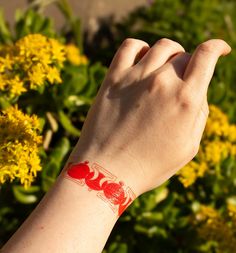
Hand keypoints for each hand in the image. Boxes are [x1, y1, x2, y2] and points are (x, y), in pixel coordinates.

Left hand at [70, 38, 230, 195]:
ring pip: (161, 47)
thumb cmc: (149, 165)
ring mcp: (135, 78)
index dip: (217, 47)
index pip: (206, 56)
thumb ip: (198, 114)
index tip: (220, 49)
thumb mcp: (188, 147)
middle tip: (184, 78)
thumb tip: (197, 90)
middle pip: (184, 55)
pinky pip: (130, 47)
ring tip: (166, 67)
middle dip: (190, 63)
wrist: (107, 171)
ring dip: (170, 53)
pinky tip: (143, 59)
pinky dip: (141, 47)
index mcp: (185, 100)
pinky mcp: (113, 79)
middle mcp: (162, 83)